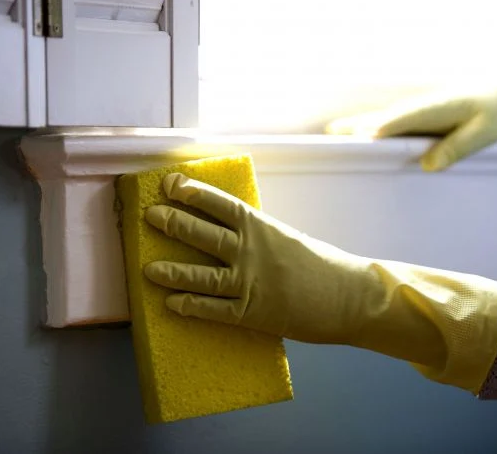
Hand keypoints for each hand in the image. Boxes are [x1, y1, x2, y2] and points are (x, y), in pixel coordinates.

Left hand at [143, 172, 384, 345]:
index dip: (193, 193)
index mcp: (262, 227)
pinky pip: (215, 309)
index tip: (170, 183)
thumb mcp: (287, 239)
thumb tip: (229, 230)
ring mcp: (250, 281)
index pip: (221, 205)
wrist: (349, 296)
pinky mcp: (252, 312)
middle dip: (174, 222)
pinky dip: (191, 307)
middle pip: (204, 234)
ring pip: (202, 274)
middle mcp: (252, 250)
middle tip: (150, 215)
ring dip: (173, 271)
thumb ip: (258, 235)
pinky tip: (171, 304)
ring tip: (147, 268)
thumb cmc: (322, 266)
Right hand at [326, 70, 496, 171]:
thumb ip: (458, 147)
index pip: (410, 116)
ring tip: (334, 132)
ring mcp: (422, 109)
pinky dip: (373, 127)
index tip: (368, 134)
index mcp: (443, 106)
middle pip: (389, 116)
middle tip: (335, 133)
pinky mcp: (422, 116)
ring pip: (387, 118)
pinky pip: (394, 123)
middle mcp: (426, 105)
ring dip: (361, 124)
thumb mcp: (487, 132)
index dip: (389, 125)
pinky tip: (358, 134)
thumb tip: (429, 164)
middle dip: (362, 124)